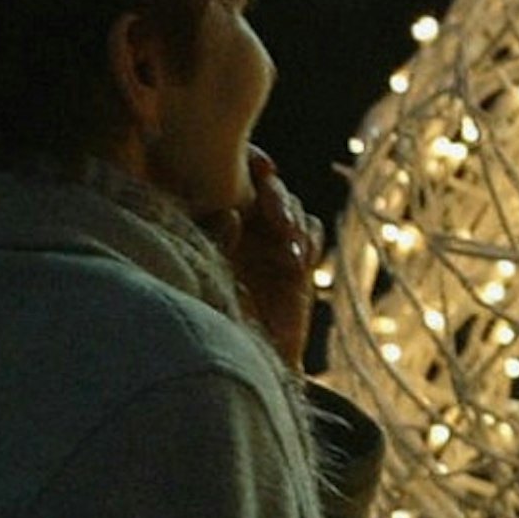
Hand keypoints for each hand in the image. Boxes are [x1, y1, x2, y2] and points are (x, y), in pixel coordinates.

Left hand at [216, 149, 319, 367]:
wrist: (246, 357)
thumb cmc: (211, 317)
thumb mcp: (206, 275)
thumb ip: (214, 243)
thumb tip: (232, 215)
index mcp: (213, 215)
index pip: (234, 174)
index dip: (253, 160)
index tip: (262, 166)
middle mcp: (244, 221)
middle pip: (268, 187)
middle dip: (277, 196)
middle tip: (276, 215)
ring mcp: (272, 237)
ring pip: (293, 207)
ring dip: (294, 220)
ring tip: (290, 244)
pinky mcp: (297, 256)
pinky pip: (312, 231)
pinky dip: (309, 240)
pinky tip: (298, 259)